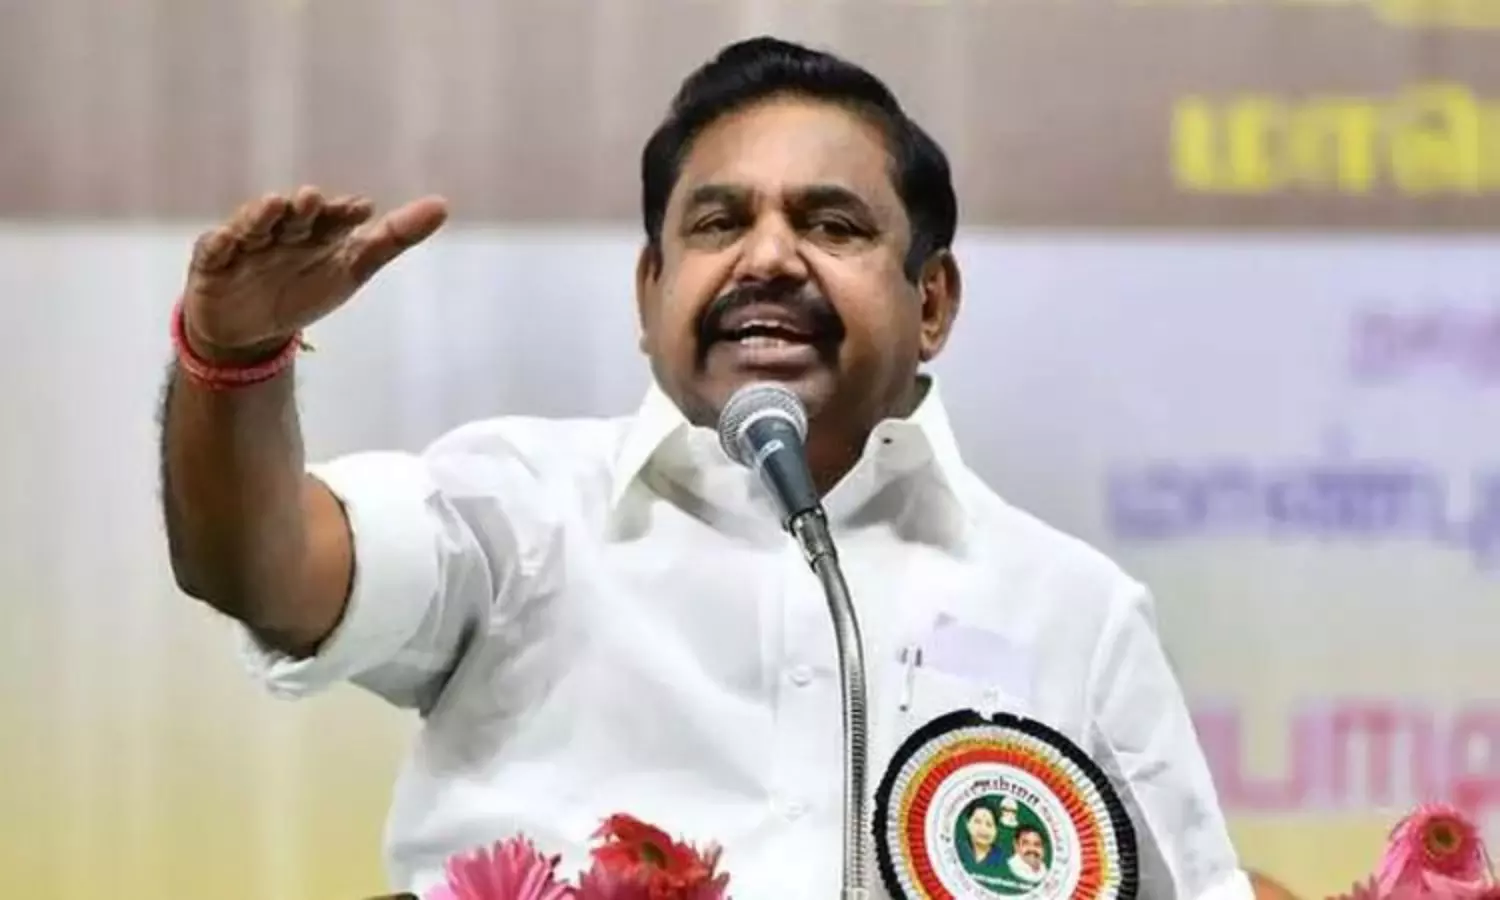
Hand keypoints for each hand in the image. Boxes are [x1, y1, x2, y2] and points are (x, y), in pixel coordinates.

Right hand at [182, 186, 448, 360]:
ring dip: (263, 215)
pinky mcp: (212, 263)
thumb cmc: (305, 288)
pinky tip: (226, 241)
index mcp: (318, 231)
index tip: (364, 209)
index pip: (336, 220)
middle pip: (295, 217)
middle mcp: (282, 230)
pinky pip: (214, 251)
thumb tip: (442, 204)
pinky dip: (220, 245)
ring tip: (276, 205)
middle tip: (315, 198)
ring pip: (254, 225)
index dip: (346, 215)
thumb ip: (395, 237)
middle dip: (304, 208)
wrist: (252, 330)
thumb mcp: (354, 267)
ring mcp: (246, 243)